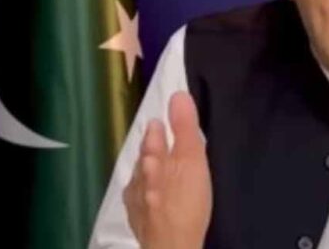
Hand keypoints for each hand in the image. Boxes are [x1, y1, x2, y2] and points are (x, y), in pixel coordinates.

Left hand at [123, 91, 212, 248]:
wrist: (172, 245)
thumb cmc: (186, 201)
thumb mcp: (192, 160)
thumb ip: (184, 129)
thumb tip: (177, 95)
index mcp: (152, 159)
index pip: (153, 136)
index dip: (158, 127)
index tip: (160, 120)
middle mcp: (140, 177)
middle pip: (144, 157)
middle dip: (151, 147)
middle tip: (157, 139)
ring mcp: (137, 200)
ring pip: (140, 178)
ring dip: (147, 169)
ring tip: (154, 165)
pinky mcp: (139, 220)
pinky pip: (140, 199)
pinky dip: (145, 192)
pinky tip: (149, 197)